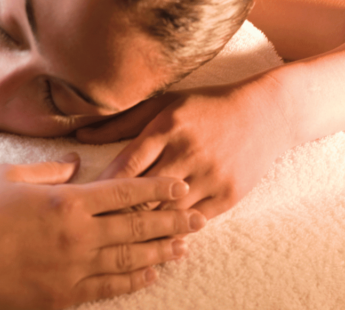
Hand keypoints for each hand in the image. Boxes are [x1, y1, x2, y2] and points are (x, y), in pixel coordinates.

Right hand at [0, 156, 203, 309]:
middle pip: (137, 227)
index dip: (157, 190)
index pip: (125, 192)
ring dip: (160, 252)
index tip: (181, 186)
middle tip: (198, 218)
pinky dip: (133, 281)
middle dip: (171, 221)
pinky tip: (149, 275)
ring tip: (183, 247)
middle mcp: (79, 235)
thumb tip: (74, 164)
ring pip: (130, 260)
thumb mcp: (7, 175)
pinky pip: (109, 288)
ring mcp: (73, 269)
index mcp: (67, 201)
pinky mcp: (62, 296)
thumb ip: (47, 169)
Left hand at [76, 78, 293, 218]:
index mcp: (167, 128)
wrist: (265, 114)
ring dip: (145, 226)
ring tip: (119, 239)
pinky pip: (194, 220)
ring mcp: (211, 175)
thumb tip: (79, 136)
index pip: (127, 166)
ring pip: (168, 212)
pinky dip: (174, 229)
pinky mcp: (230, 194)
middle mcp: (188, 152)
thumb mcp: (162, 105)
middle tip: (95, 227)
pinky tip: (155, 237)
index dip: (104, 188)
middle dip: (118, 212)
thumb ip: (120, 123)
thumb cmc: (203, 107)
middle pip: (144, 194)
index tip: (86, 201)